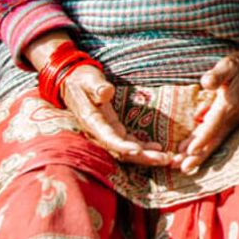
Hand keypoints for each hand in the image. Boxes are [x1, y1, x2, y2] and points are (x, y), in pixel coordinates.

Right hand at [56, 64, 174, 168]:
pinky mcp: (112, 130)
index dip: (123, 146)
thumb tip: (106, 92)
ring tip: (166, 158)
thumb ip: (97, 86)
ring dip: (145, 156)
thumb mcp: (88, 79)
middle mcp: (98, 132)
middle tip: (163, 159)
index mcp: (91, 121)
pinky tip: (158, 149)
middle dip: (142, 157)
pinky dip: (143, 148)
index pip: (108, 138)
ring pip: (126, 151)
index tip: (139, 151)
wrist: (72, 82)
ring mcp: (105, 133)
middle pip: (120, 150)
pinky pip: (128, 143)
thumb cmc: (82, 79)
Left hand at [175, 43, 238, 174]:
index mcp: (229, 105)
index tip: (190, 150)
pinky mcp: (227, 123)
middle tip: (182, 168)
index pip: (214, 124)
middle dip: (198, 155)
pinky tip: (188, 154)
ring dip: (199, 156)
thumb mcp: (229, 65)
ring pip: (213, 143)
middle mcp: (230, 118)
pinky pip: (214, 139)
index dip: (202, 138)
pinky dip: (202, 148)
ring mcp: (229, 122)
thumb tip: (206, 82)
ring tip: (182, 168)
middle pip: (213, 140)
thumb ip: (217, 74)